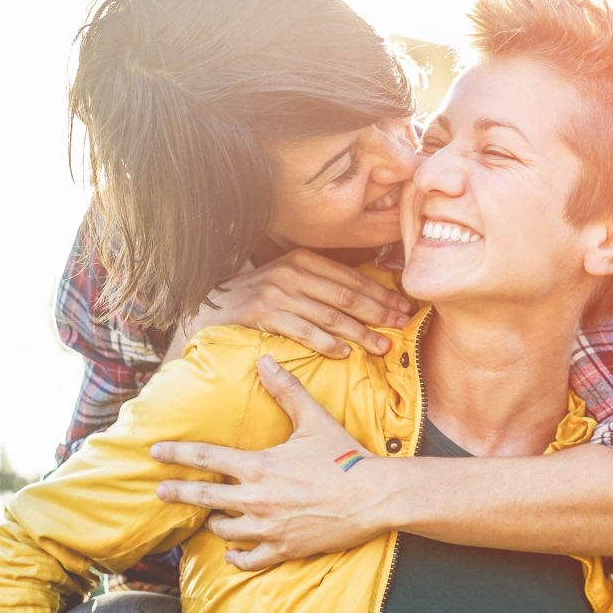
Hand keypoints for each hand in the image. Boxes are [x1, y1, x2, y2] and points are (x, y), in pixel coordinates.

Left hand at [151, 355, 389, 569]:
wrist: (373, 497)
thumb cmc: (345, 457)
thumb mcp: (314, 419)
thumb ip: (286, 390)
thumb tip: (264, 361)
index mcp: (258, 466)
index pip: (204, 457)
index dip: (175, 453)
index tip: (155, 453)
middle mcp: (255, 499)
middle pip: (201, 497)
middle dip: (176, 492)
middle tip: (160, 491)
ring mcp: (267, 528)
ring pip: (222, 530)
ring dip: (214, 522)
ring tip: (212, 517)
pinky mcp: (282, 549)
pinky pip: (247, 559)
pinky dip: (236, 556)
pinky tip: (232, 551)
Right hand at [180, 249, 413, 358]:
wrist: (208, 307)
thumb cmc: (258, 296)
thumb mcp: (290, 280)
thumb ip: (323, 285)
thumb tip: (370, 300)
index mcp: (303, 259)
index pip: (352, 278)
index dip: (382, 294)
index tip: (405, 308)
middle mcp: (292, 272)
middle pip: (347, 296)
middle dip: (379, 313)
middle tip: (403, 327)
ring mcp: (276, 292)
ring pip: (330, 316)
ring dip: (360, 333)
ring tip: (381, 347)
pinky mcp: (262, 313)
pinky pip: (302, 331)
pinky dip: (325, 343)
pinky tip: (343, 353)